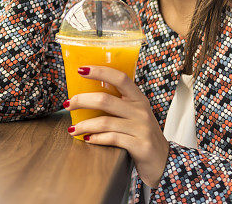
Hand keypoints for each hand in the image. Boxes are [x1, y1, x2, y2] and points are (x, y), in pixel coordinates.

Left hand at [66, 66, 169, 188]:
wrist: (163, 162)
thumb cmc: (142, 135)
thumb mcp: (135, 115)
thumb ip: (118, 105)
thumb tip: (86, 96)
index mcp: (139, 99)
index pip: (120, 78)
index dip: (100, 71)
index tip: (81, 69)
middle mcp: (141, 111)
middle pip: (105, 100)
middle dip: (82, 100)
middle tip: (68, 104)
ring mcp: (142, 128)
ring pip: (105, 121)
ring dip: (84, 125)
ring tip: (73, 128)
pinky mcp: (140, 145)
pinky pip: (112, 138)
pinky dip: (96, 138)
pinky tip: (88, 139)